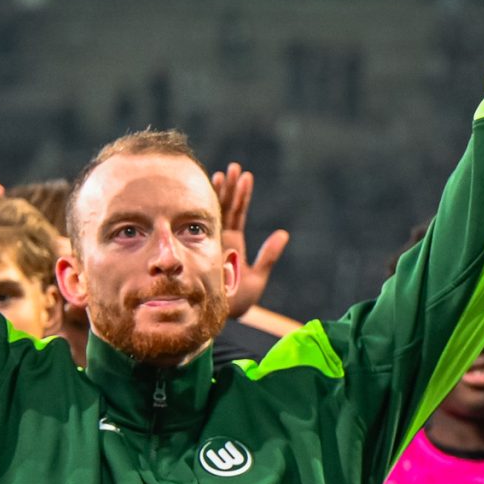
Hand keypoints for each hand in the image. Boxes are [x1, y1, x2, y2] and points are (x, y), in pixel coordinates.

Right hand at [210, 161, 290, 314]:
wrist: (217, 317)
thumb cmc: (238, 302)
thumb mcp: (257, 277)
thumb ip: (269, 256)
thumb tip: (284, 233)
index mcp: (234, 243)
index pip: (238, 214)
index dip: (241, 195)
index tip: (246, 176)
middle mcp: (220, 239)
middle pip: (226, 208)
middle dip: (230, 187)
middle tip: (236, 166)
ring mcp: (208, 242)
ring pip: (214, 213)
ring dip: (218, 193)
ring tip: (224, 172)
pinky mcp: (200, 249)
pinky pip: (201, 226)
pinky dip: (205, 208)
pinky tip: (206, 190)